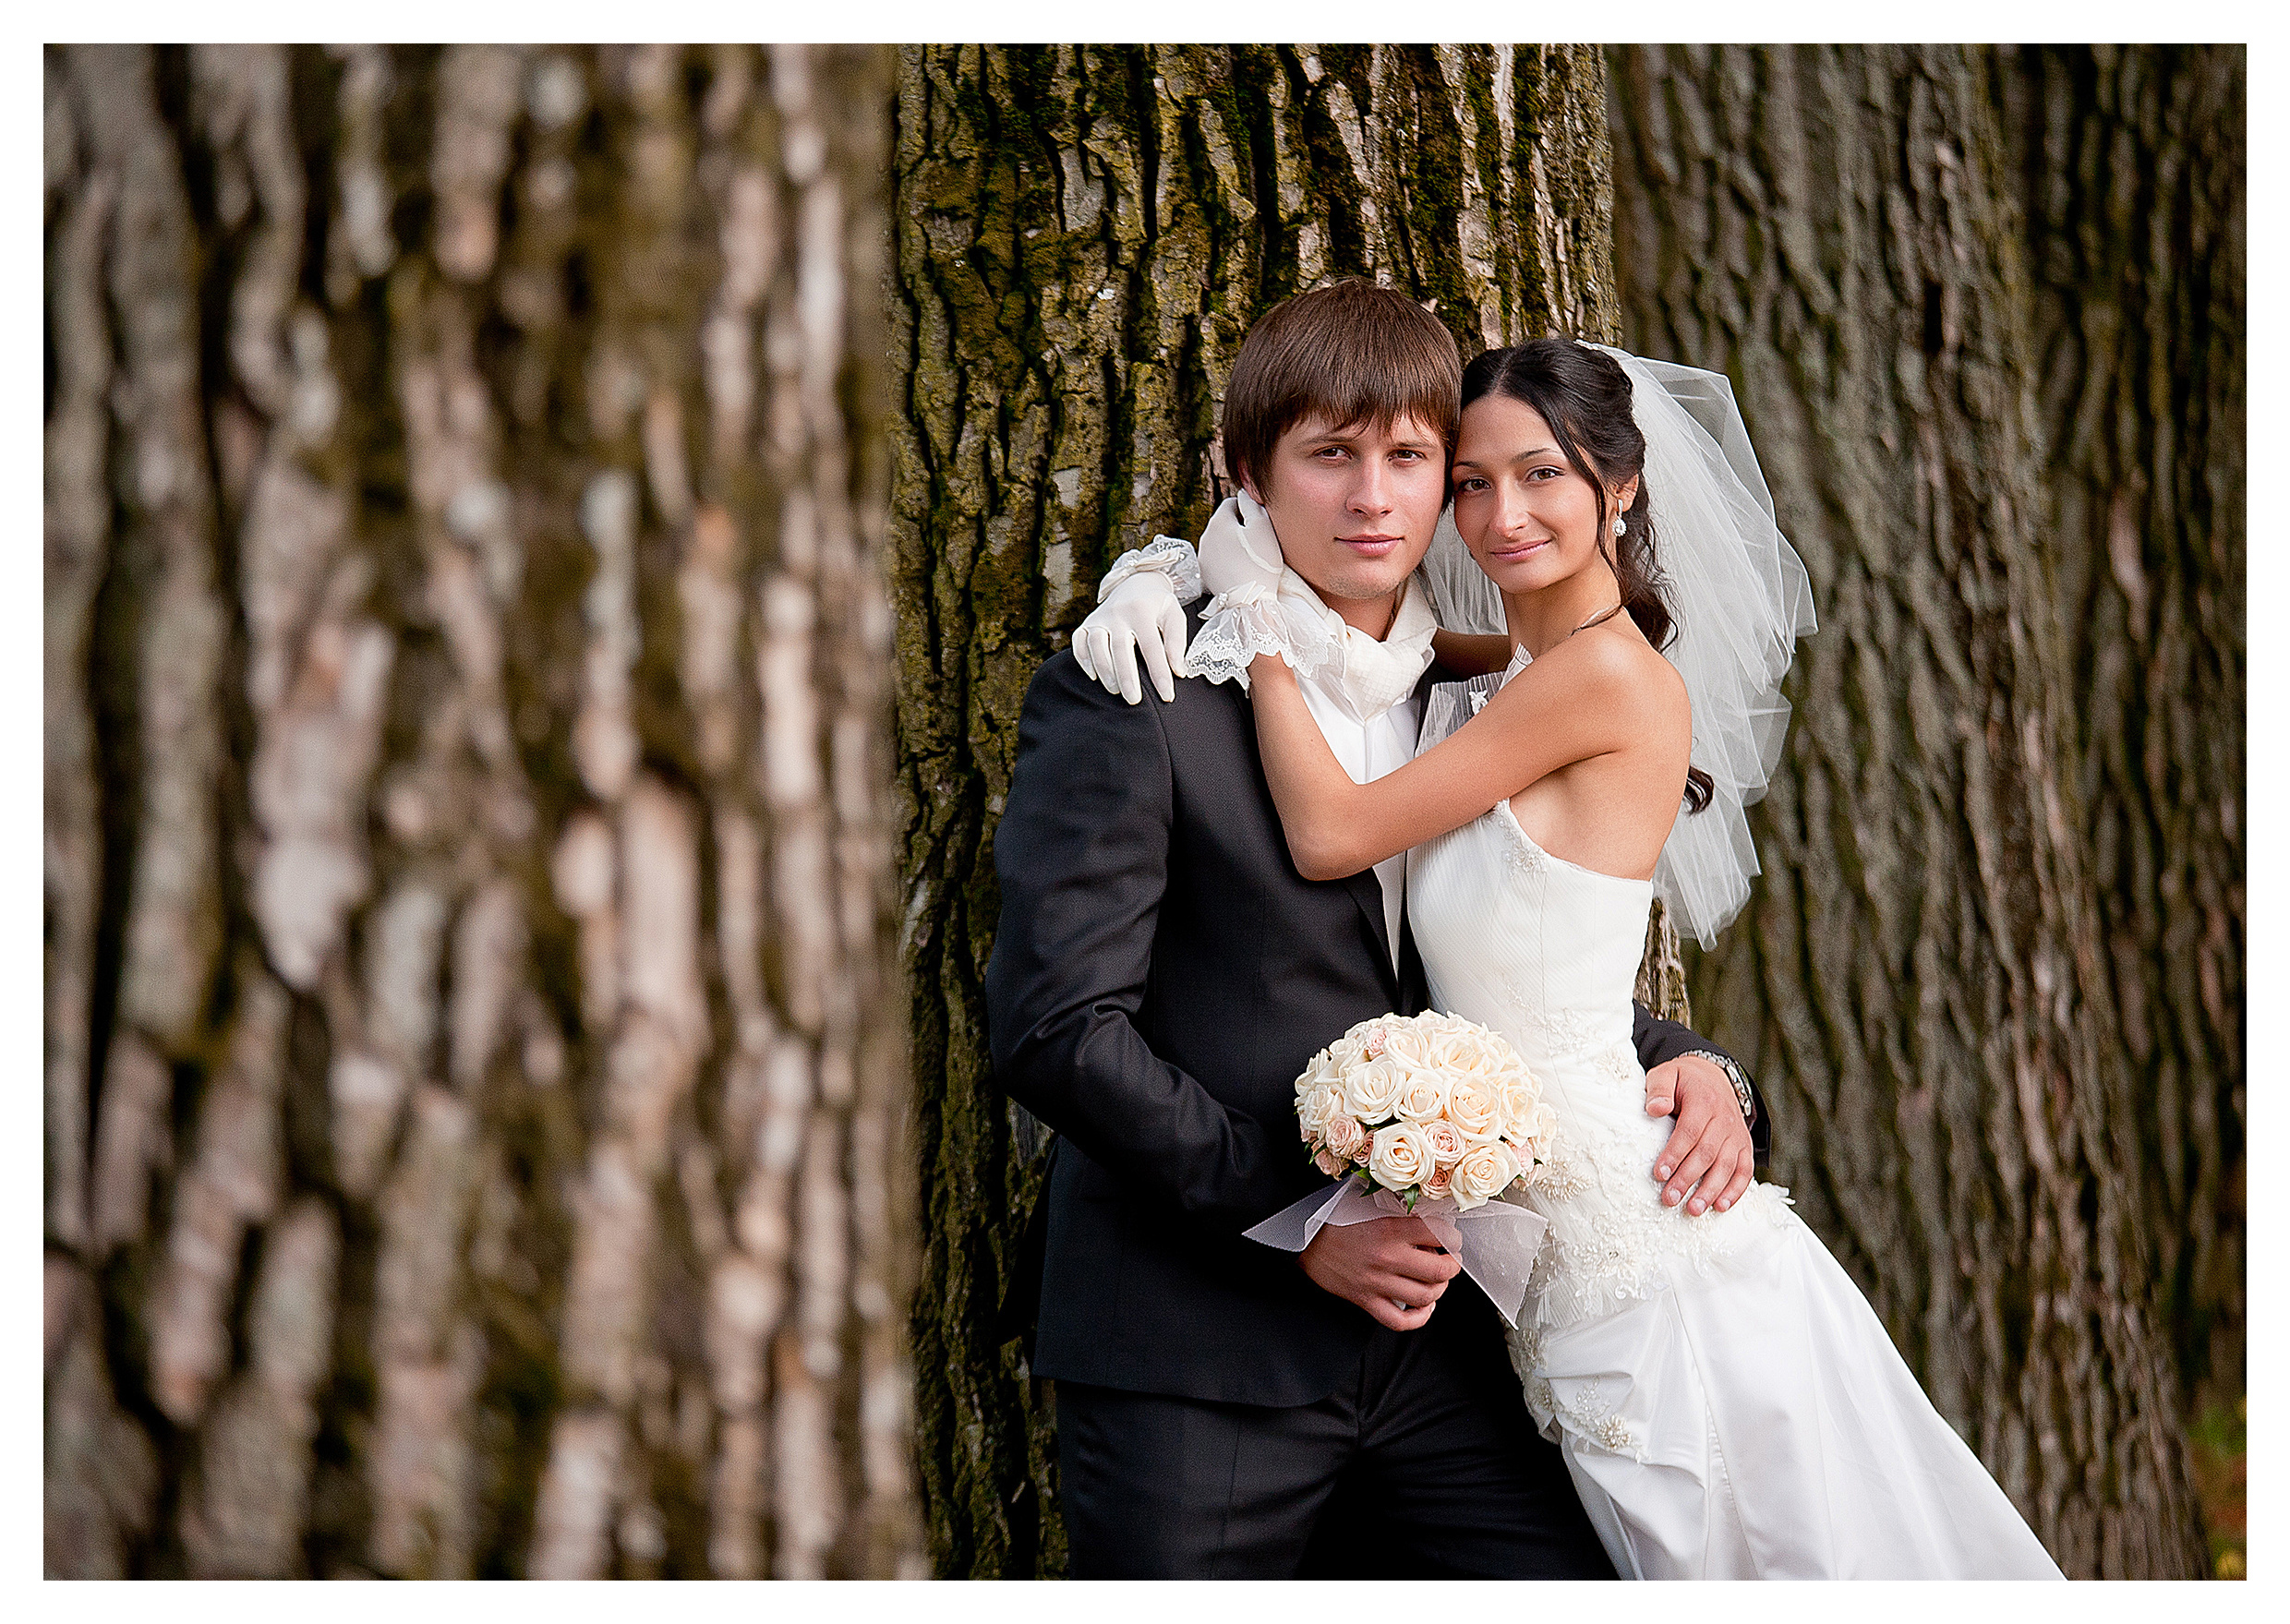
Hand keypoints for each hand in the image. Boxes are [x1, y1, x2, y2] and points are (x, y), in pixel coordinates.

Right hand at [1073, 569, 1189, 703]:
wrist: (1135, 582)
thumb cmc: (1158, 605)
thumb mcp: (1175, 617)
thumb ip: (1177, 643)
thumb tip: (1178, 671)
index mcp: (1142, 610)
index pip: (1152, 647)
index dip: (1160, 673)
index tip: (1167, 696)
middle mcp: (1118, 613)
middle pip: (1120, 648)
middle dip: (1127, 677)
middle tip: (1134, 700)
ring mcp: (1100, 617)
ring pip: (1096, 644)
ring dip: (1104, 669)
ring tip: (1115, 691)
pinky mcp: (1087, 622)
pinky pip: (1079, 641)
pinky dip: (1083, 659)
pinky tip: (1093, 676)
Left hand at [1199, 491, 1285, 597]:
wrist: (1249, 600)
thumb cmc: (1260, 562)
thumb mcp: (1263, 527)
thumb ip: (1252, 505)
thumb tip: (1244, 494)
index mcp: (1218, 521)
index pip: (1231, 503)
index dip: (1247, 509)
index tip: (1259, 522)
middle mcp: (1204, 536)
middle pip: (1223, 523)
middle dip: (1238, 527)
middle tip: (1256, 541)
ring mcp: (1202, 556)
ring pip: (1218, 541)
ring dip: (1231, 544)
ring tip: (1248, 557)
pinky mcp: (1203, 574)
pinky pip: (1216, 559)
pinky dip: (1225, 560)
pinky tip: (1239, 569)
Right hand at [1298, 1214, 1460, 1331]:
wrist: (1302, 1239)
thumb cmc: (1334, 1217)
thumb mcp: (1366, 1200)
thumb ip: (1396, 1202)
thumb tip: (1428, 1204)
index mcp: (1389, 1228)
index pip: (1439, 1234)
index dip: (1453, 1236)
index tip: (1450, 1237)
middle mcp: (1386, 1257)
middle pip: (1440, 1271)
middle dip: (1452, 1266)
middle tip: (1449, 1259)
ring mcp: (1376, 1282)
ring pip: (1425, 1297)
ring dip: (1438, 1290)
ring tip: (1435, 1280)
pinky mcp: (1365, 1300)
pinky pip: (1399, 1321)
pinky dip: (1419, 1318)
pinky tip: (1424, 1306)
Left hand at [1643, 1055, 1754, 1215]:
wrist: (1713, 1076)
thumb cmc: (1683, 1080)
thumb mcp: (1667, 1074)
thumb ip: (1658, 1089)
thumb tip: (1655, 1109)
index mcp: (1704, 1101)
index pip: (1689, 1131)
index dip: (1675, 1154)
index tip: (1659, 1174)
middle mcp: (1725, 1119)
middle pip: (1707, 1152)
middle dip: (1688, 1178)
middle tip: (1670, 1198)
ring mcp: (1737, 1134)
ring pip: (1727, 1165)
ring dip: (1711, 1190)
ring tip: (1693, 1209)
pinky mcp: (1744, 1146)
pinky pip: (1745, 1170)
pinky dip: (1736, 1190)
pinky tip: (1721, 1206)